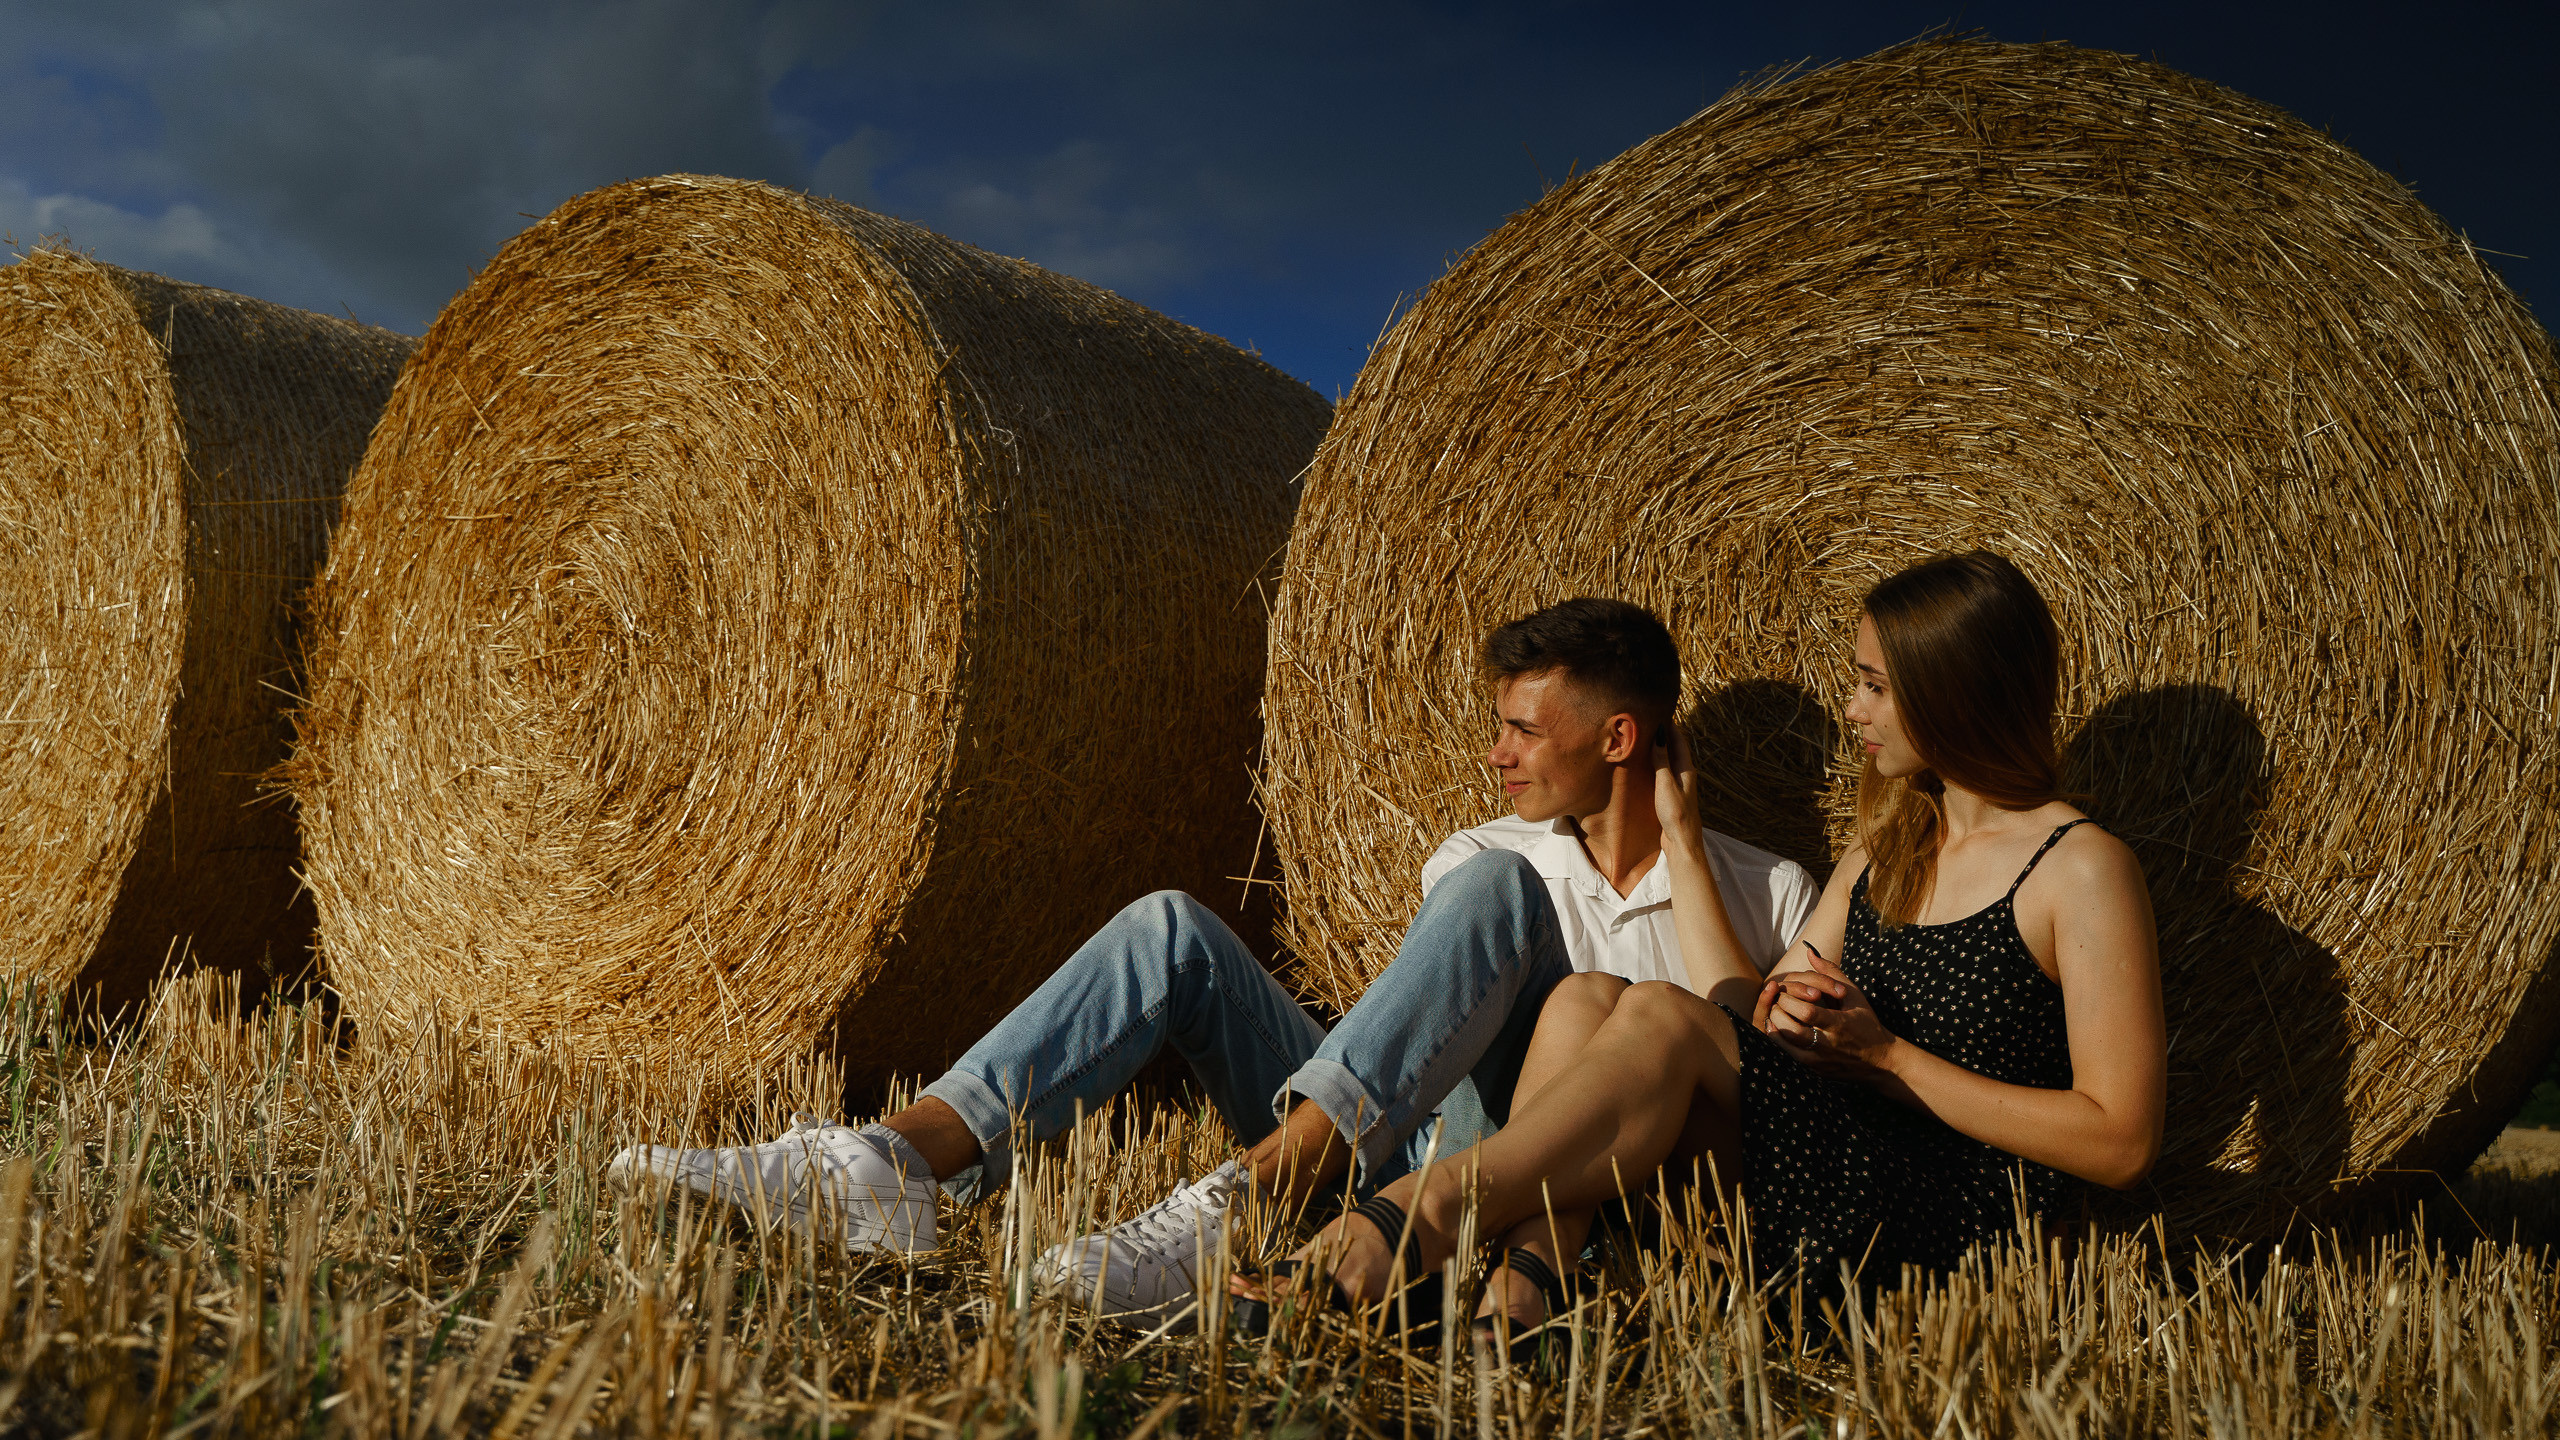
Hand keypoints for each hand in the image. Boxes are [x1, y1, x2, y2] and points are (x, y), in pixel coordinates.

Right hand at [1651, 726, 1703, 842]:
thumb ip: (1662, 760)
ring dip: (1660, 749)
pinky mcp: (1671, 795)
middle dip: (1665, 735)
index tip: (1660, 712)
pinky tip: (1647, 765)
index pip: (1679, 741)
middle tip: (1650, 721)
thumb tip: (1660, 735)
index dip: (1671, 726)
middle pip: (1675, 749)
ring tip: (1646, 738)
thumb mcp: (1666, 784)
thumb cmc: (1676, 813)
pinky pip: (1664, 772)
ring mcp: (1679, 785)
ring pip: (1669, 761)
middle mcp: (1685, 775)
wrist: (1681, 842)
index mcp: (1687, 770)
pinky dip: (1657, 763)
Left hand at [1765, 951, 1897, 1083]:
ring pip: (1784, 1046)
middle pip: (1791, 1029)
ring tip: (1776, 1013)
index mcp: (1839, 1025)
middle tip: (1777, 1001)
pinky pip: (1788, 1057)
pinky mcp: (1814, 1070)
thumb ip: (1830, 972)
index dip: (1791, 1000)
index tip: (1785, 991)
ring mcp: (1819, 1061)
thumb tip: (1809, 951)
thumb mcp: (1854, 994)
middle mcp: (1827, 1045)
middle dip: (1778, 1011)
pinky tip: (1779, 1029)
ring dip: (1775, 1026)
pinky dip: (1779, 1042)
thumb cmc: (1867, 1023)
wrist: (1881, 1061)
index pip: (1807, 1012)